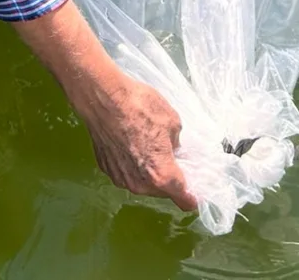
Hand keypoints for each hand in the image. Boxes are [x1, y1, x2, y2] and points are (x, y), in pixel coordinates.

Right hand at [12, 1, 197, 212]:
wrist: (103, 98)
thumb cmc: (139, 108)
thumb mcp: (172, 122)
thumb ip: (176, 143)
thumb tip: (173, 148)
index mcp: (162, 176)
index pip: (183, 200)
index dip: (191, 198)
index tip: (194, 195)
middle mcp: (140, 184)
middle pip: (162, 191)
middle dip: (168, 179)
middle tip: (170, 158)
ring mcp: (121, 177)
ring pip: (142, 183)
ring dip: (148, 171)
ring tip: (146, 146)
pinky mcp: (106, 168)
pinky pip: (125, 172)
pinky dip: (130, 163)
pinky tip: (129, 143)